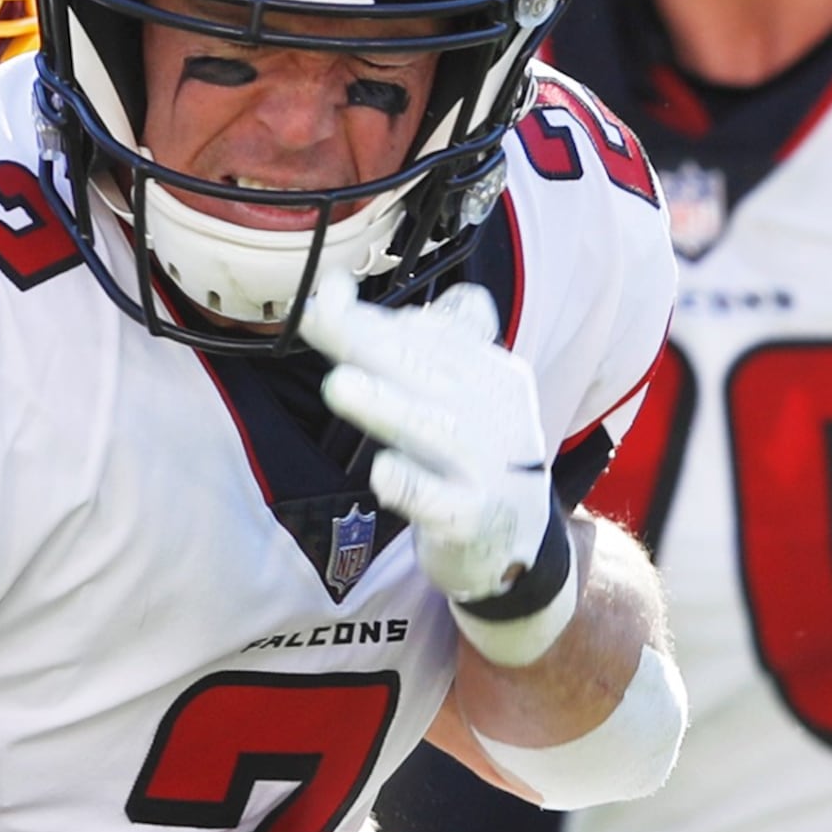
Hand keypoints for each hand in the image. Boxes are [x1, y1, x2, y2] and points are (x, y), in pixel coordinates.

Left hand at [302, 278, 558, 619]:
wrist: (515, 540)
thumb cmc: (467, 454)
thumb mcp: (458, 393)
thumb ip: (404, 344)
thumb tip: (334, 291)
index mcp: (492, 372)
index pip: (439, 331)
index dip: (381, 313)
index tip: (328, 294)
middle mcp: (494, 411)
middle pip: (426, 369)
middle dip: (367, 341)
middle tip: (317, 318)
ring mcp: (487, 466)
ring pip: (433, 430)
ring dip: (387, 406)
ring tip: (340, 385)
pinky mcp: (472, 518)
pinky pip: (440, 502)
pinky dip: (412, 486)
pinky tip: (382, 472)